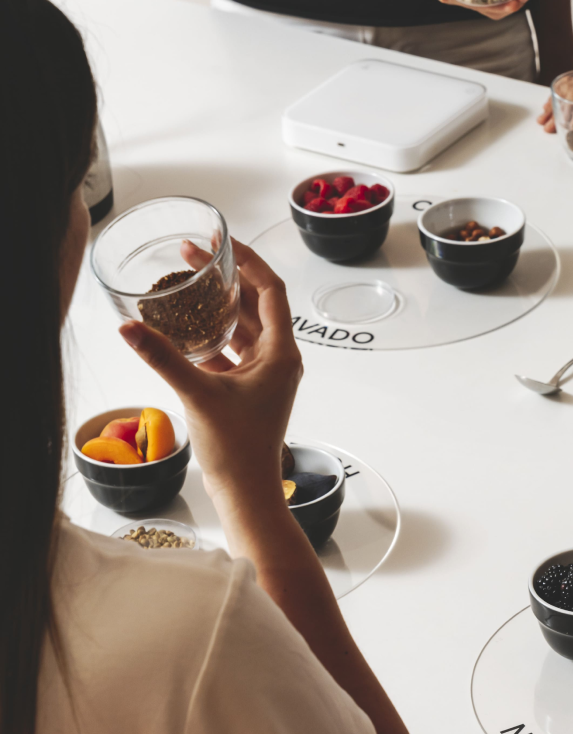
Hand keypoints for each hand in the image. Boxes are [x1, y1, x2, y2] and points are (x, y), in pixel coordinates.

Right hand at [118, 240, 302, 501]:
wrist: (246, 492)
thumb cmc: (237, 448)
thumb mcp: (197, 394)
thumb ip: (163, 358)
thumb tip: (129, 327)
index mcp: (281, 352)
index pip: (271, 290)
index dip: (249, 261)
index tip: (223, 241)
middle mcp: (279, 358)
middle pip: (254, 304)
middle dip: (226, 277)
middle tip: (194, 254)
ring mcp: (266, 373)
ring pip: (243, 327)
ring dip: (218, 305)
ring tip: (187, 282)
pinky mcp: (250, 388)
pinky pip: (233, 350)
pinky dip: (213, 335)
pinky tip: (184, 325)